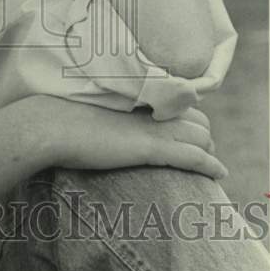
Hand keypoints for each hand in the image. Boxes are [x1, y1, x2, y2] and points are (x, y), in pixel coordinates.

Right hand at [34, 96, 226, 179]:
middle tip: (201, 153)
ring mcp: (151, 128)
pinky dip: (210, 165)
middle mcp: (148, 108)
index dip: (189, 119)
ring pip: (201, 137)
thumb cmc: (60, 120)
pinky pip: (193, 156)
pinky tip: (219, 173)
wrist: (50, 126)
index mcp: (137, 97)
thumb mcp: (90, 111)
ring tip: (211, 166)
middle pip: (198, 119)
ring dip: (209, 151)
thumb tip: (106, 123)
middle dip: (204, 136)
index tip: (187, 133)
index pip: (180, 104)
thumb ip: (109, 114)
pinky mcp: (150, 148)